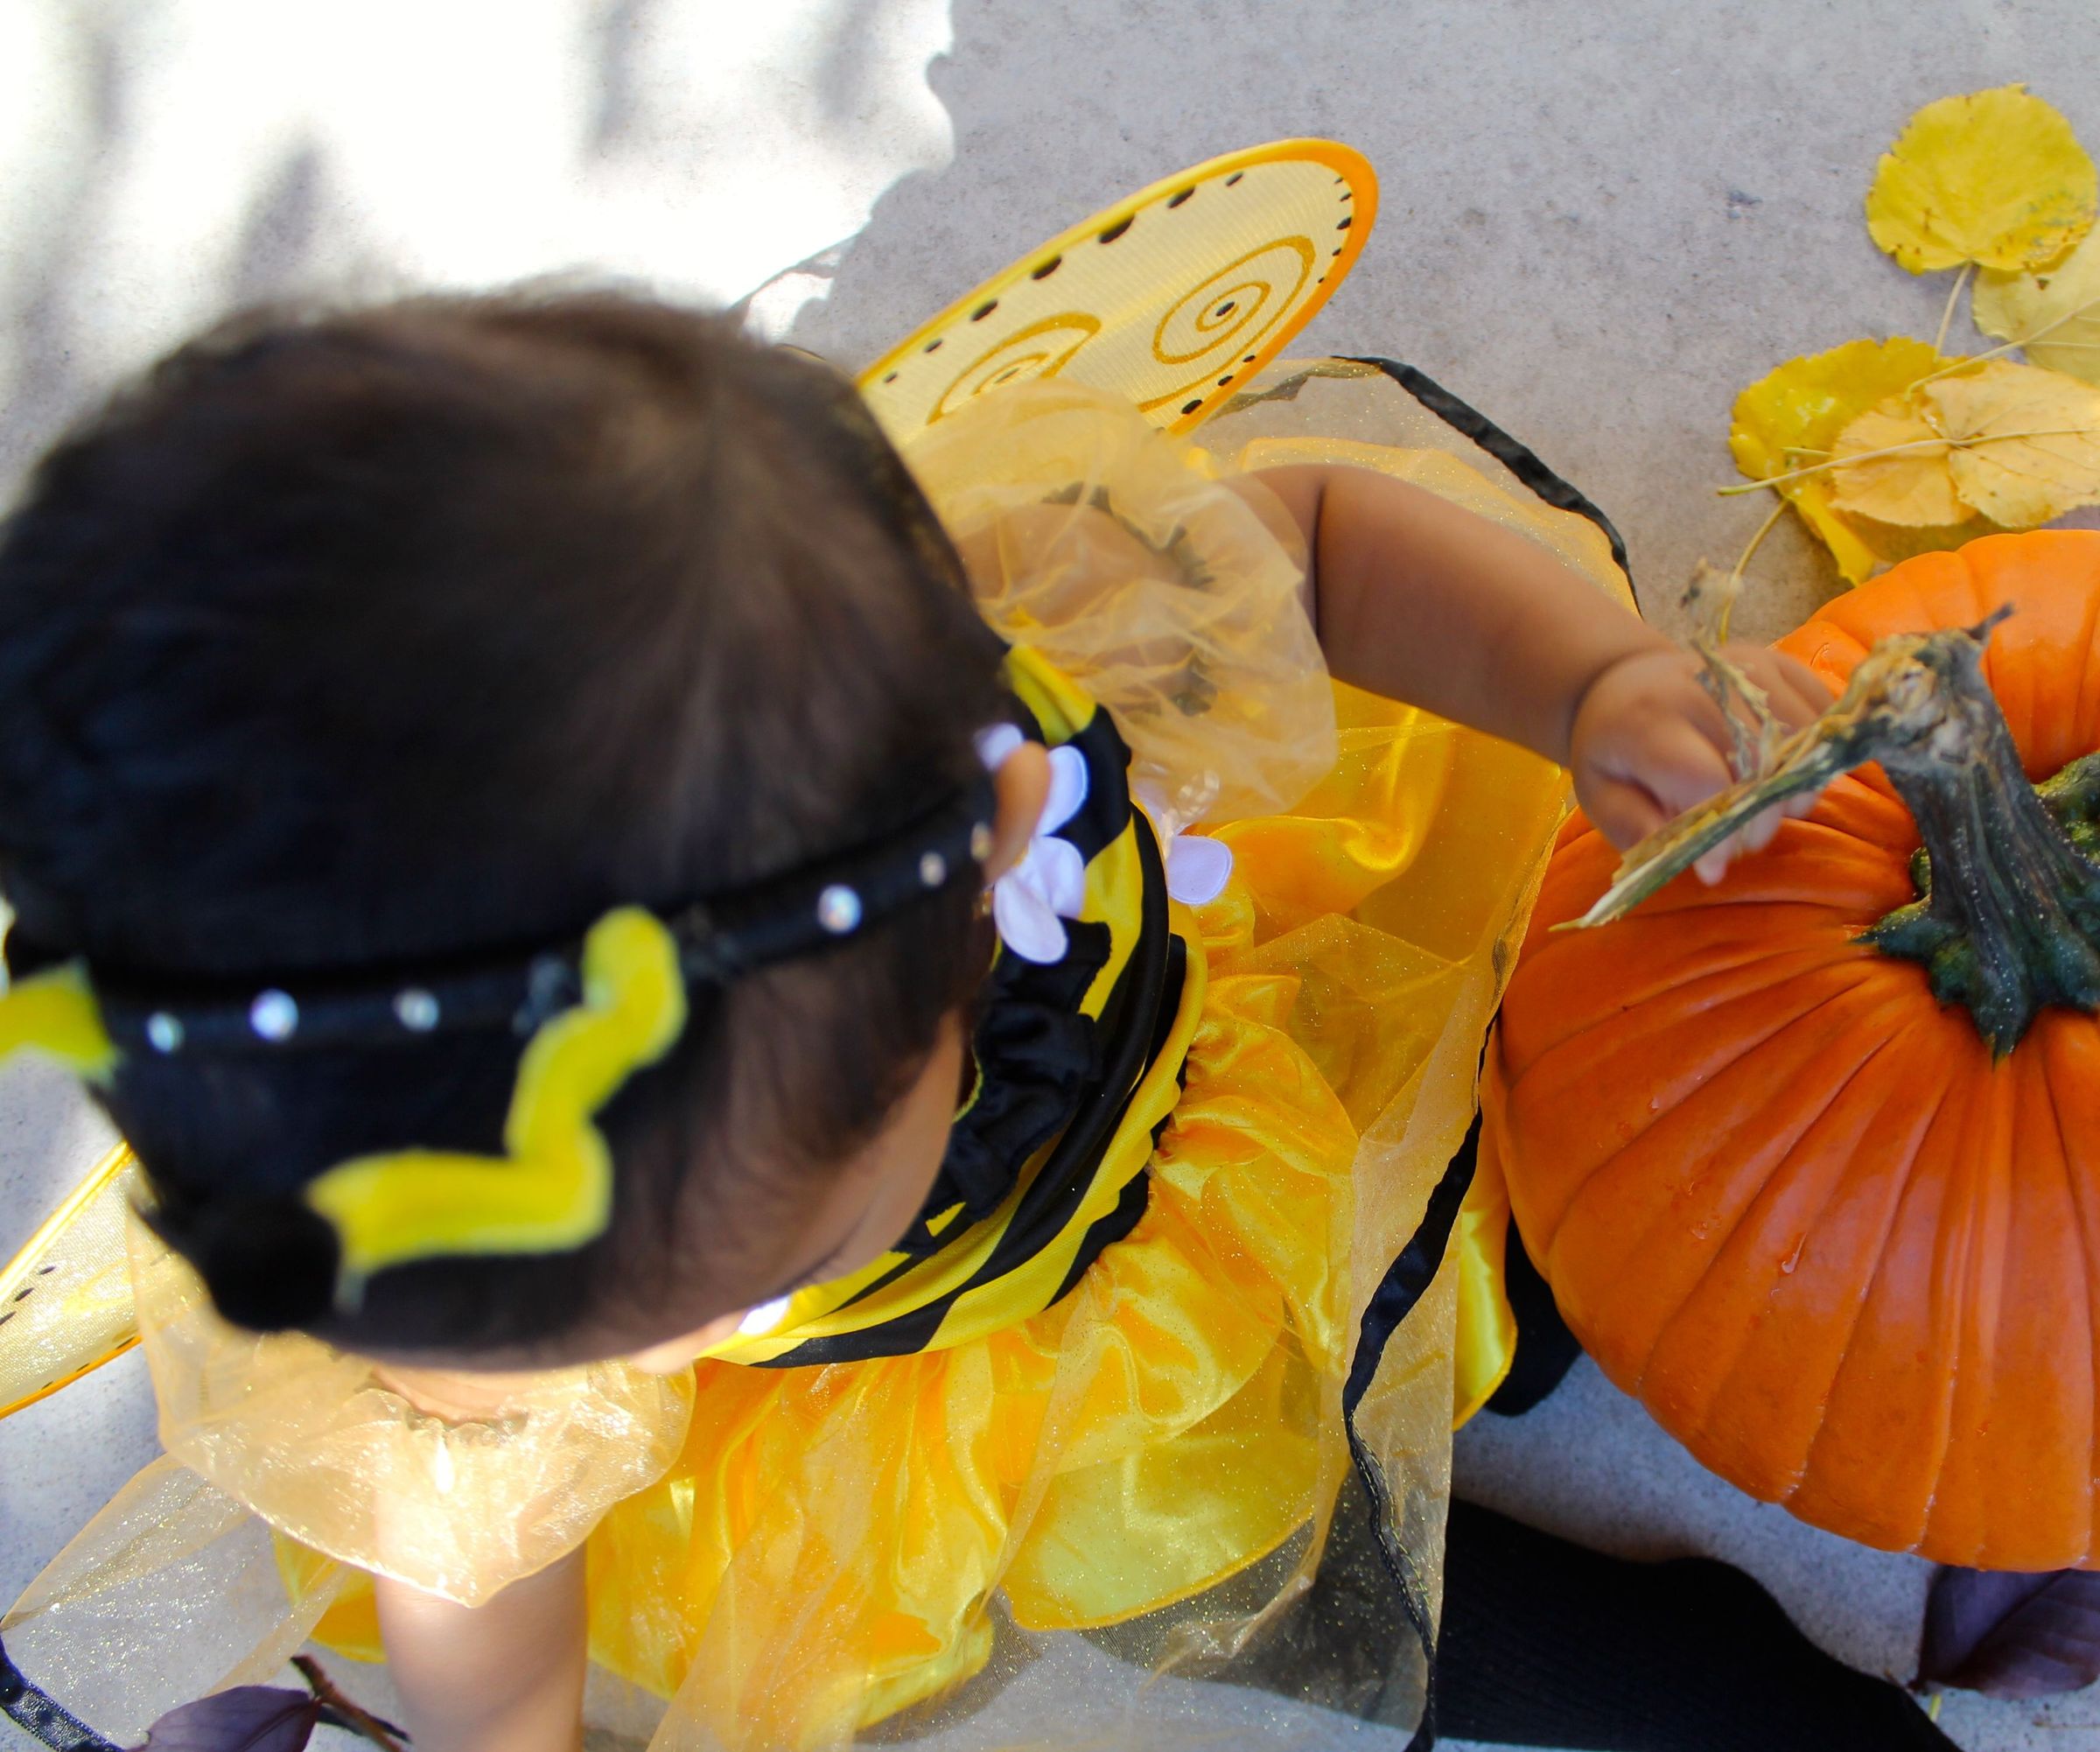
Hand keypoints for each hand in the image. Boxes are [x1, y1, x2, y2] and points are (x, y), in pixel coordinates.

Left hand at [1570, 644, 1833, 881]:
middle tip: (1742, 841)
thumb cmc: (1613, 749)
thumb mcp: (1601, 794)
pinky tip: (1785, 773)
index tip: (1715, 867)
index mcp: (1648, 720)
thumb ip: (1639, 827)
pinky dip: (1816, 752)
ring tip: (1766, 809)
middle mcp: (1704, 685)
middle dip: (1761, 818)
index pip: (1707, 780)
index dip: (1723, 832)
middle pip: (1763, 761)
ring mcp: (1747, 667)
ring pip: (1802, 738)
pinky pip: (1821, 712)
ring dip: (1794, 787)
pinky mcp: (1778, 661)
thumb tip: (1705, 866)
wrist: (1621, 682)